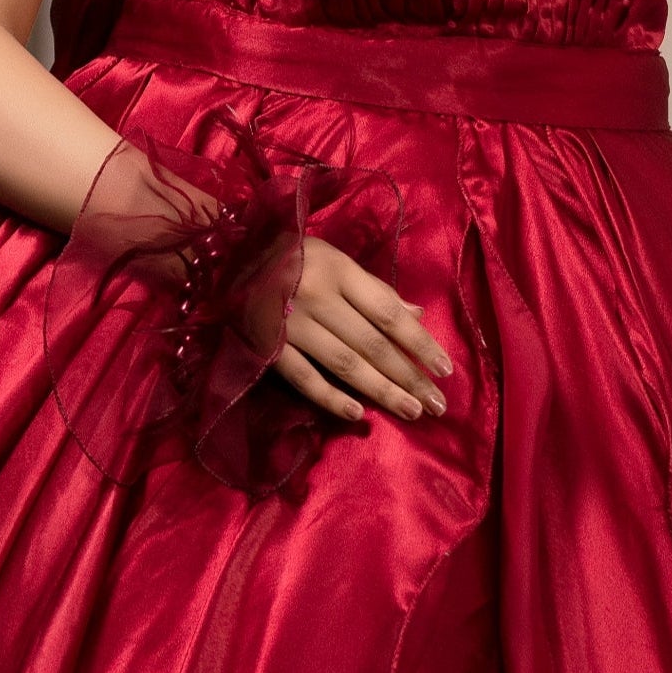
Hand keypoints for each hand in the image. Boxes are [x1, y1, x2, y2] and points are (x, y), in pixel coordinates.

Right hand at [272, 237, 451, 426]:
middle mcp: (318, 298)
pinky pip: (303, 377)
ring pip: (344, 364)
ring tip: (411, 411)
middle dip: (409, 376)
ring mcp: (290, 325)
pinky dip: (330, 397)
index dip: (420, 342)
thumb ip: (375, 289)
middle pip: (372, 344)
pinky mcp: (267, 347)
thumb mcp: (335, 260)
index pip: (388, 314)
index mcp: (338, 271)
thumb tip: (418, 315)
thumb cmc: (292, 258)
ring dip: (381, 391)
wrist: (226, 259)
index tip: (446, 369)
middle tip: (437, 404)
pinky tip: (358, 414)